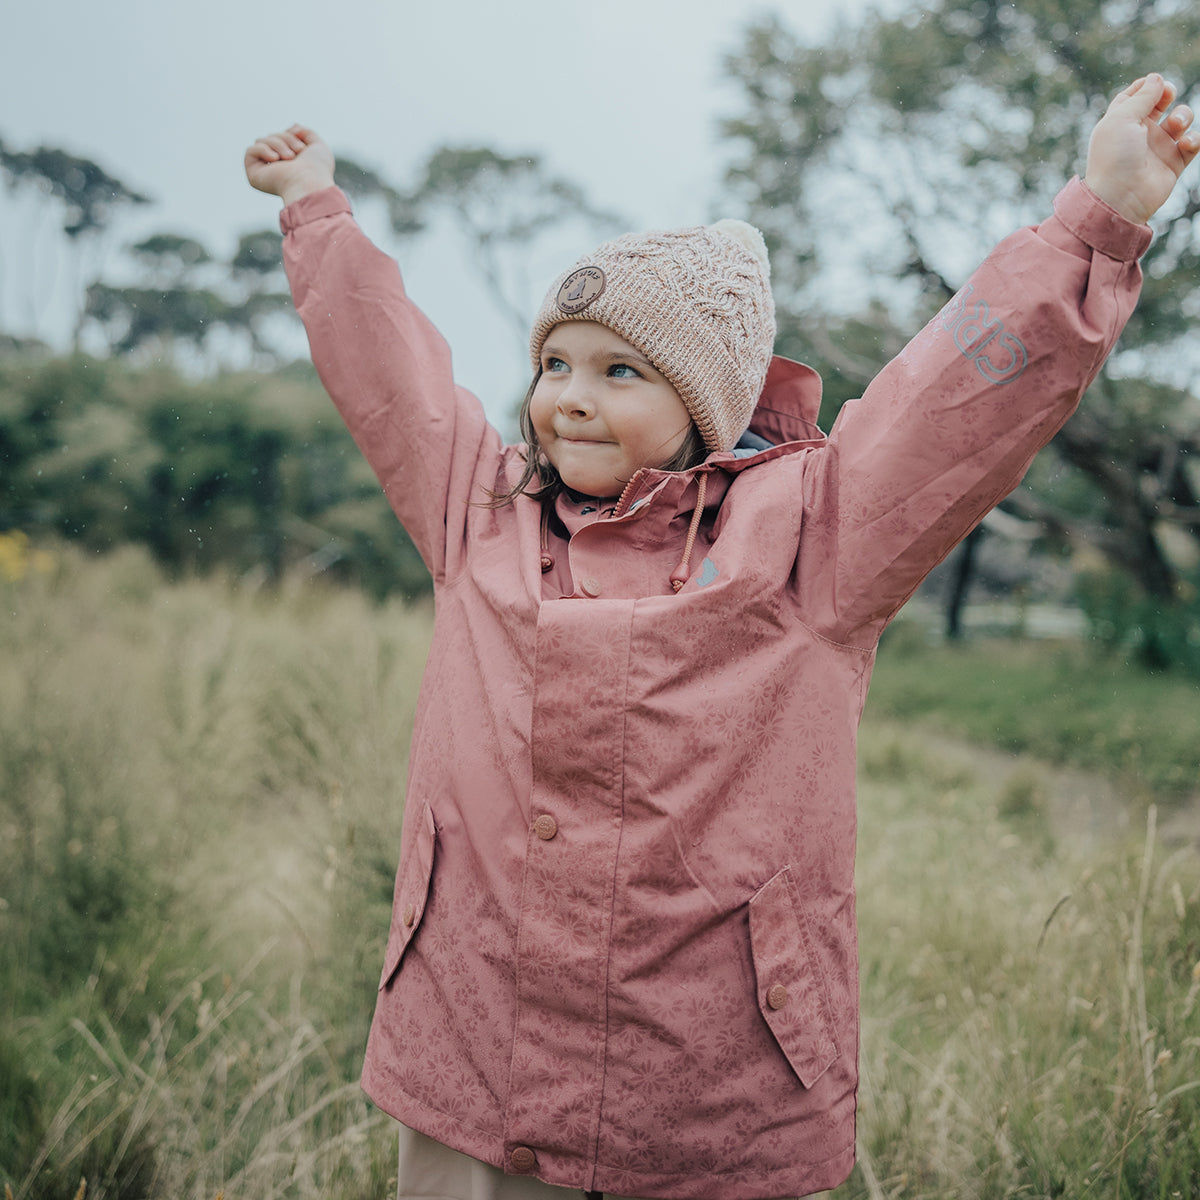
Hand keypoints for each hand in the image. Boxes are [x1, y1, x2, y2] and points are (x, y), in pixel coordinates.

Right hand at [244, 125, 335, 204]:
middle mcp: (276, 168)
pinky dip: (263, 149)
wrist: (310, 183)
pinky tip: (275, 159)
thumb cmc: (317, 169)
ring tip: (290, 157)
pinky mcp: (254, 175)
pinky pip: (250, 150)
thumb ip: (306, 133)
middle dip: (286, 139)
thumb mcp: (317, 145)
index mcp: (289, 163)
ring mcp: (264, 172)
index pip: (281, 137)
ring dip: (277, 144)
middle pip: (271, 137)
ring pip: (261, 140)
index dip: (291, 135)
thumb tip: (293, 127)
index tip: (302, 146)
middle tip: (297, 152)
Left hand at [1084, 74, 1199, 224]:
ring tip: (1175, 125)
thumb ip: (1142, 96)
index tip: (1153, 82)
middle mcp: (1138, 134)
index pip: (1134, 97)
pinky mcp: (1173, 164)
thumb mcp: (1122, 119)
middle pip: (1159, 103)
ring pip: (1180, 120)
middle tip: (1167, 95)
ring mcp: (1157, 148)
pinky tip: (1184, 144)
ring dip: (1183, 116)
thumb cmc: (1114, 157)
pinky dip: (1194, 139)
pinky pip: (1192, 144)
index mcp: (1120, 123)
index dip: (1146, 85)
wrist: (1120, 198)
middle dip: (1167, 94)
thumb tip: (1156, 78)